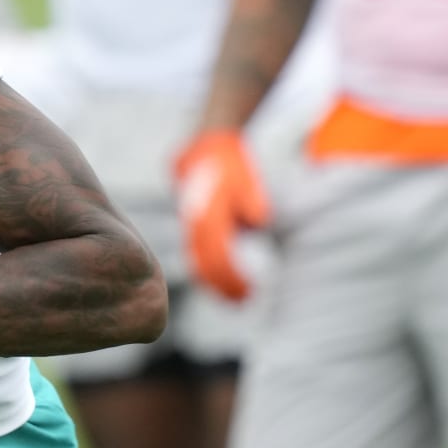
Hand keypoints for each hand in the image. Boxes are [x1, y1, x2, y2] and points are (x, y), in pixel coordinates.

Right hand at [175, 130, 270, 301]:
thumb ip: (250, 195)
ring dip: (214, 281)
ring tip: (234, 298)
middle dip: (222, 285)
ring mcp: (189, 222)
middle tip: (242, 302)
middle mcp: (193, 219)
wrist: (205, 145)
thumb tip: (258, 219)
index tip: (248, 293)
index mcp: (206, 210)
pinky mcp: (190, 224)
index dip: (230, 276)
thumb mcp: (243, 172)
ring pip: (196, 259)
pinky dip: (208, 269)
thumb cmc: (230, 160)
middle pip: (203, 261)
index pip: (216, 252)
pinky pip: (196, 252)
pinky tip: (222, 282)